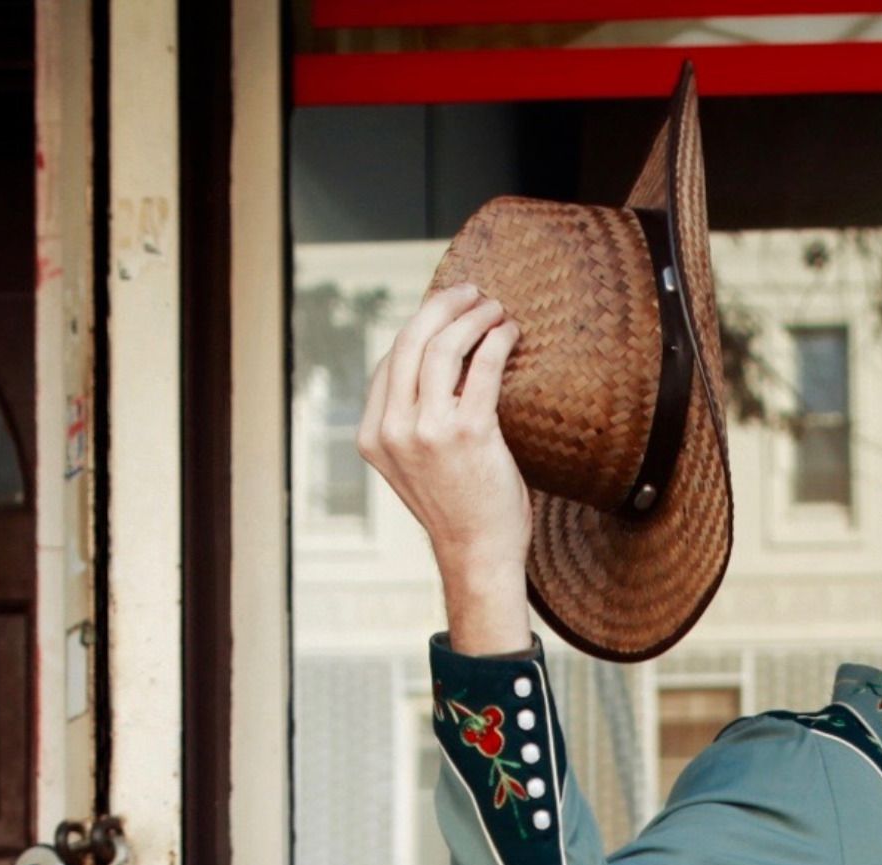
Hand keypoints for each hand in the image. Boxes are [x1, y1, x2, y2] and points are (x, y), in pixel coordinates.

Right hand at [357, 282, 533, 652]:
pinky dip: (496, 341)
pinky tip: (509, 332)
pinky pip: (481, 368)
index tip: (447, 316)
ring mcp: (427, 430)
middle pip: (409, 341)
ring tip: (494, 308)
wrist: (478, 555)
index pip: (389, 362)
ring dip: (471, 317)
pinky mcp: (468, 433)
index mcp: (371, 435)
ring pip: (442, 347)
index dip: (420, 331)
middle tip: (470, 292)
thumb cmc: (458, 510)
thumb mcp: (415, 466)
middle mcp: (392, 429)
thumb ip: (411, 423)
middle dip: (441, 306)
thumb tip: (434, 369)